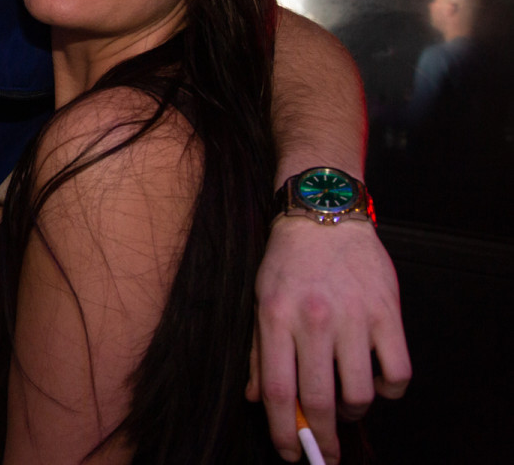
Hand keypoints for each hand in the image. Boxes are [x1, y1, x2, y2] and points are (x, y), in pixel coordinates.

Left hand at [247, 218, 410, 463]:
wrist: (324, 215)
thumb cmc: (287, 262)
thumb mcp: (260, 301)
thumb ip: (258, 352)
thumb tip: (258, 400)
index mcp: (275, 318)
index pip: (280, 392)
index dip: (285, 432)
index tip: (291, 454)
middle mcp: (313, 320)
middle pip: (320, 399)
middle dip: (322, 438)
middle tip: (324, 453)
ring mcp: (354, 316)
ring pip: (359, 393)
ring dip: (353, 413)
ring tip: (347, 407)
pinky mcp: (388, 312)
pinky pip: (397, 372)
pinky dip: (388, 389)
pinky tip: (376, 382)